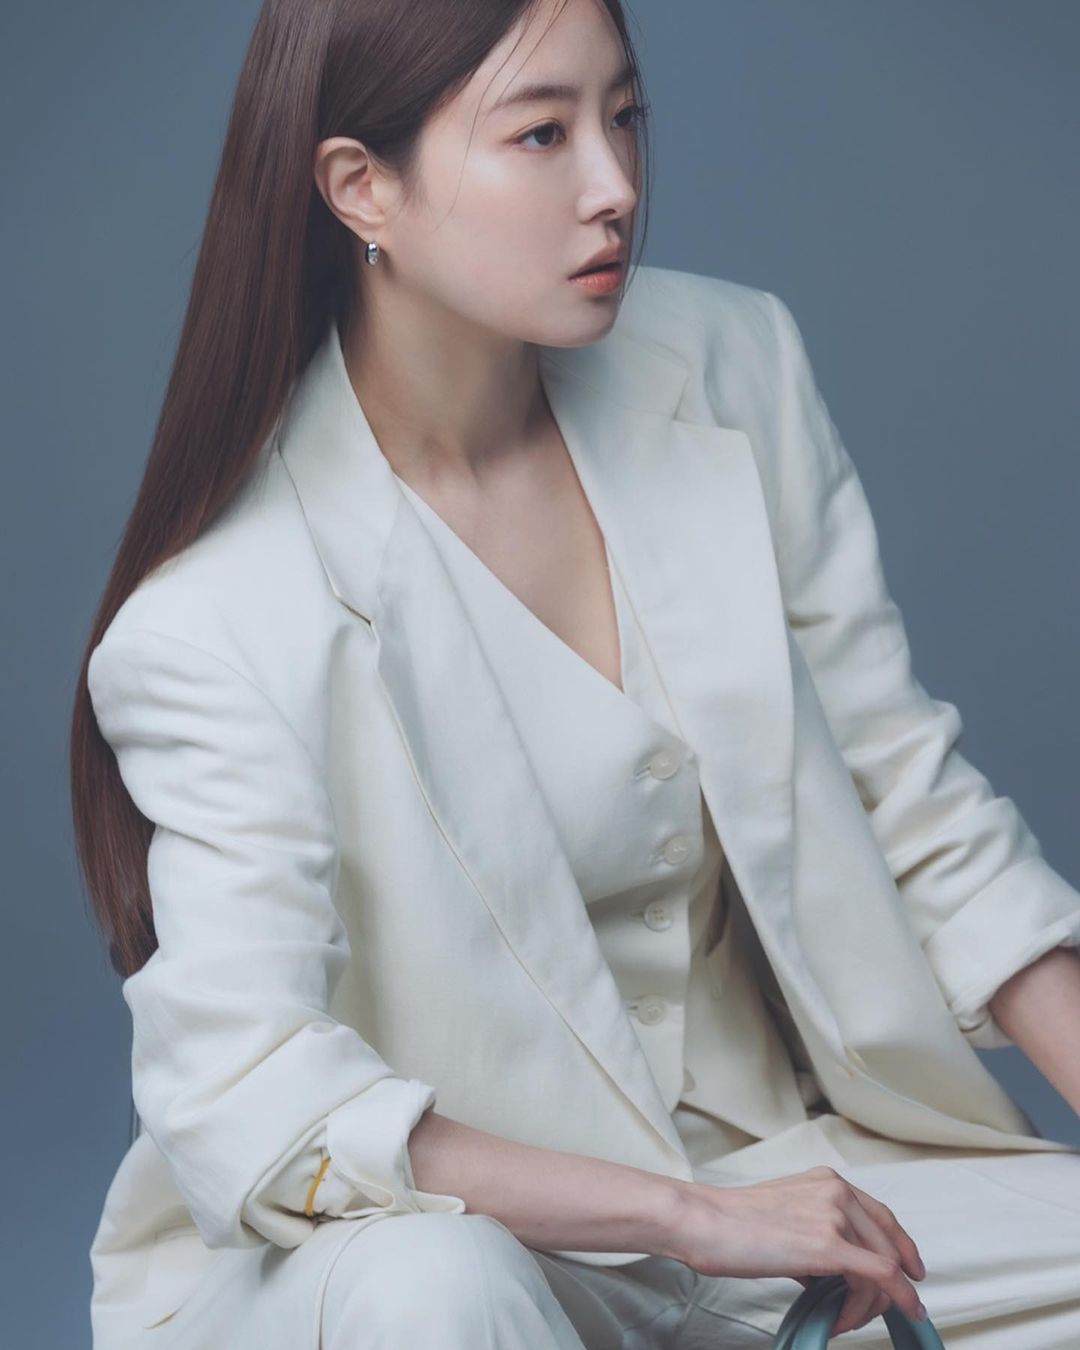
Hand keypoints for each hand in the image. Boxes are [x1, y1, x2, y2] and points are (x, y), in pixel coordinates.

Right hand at [662, 1165, 927, 1336]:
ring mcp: (835, 1216)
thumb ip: (817, 1233)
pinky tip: (879, 1318)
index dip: (901, 1247)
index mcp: (826, 1181)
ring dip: (870, 1303)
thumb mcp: (785, 1214)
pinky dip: (893, 1301)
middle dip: (890, 1285)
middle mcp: (837, 1191)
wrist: (707, 1222)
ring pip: (883, 1267)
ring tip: (843, 1319)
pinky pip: (881, 1277)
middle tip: (882, 1310)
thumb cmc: (732, 1223)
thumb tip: (834, 1275)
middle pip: (888, 1245)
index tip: (910, 1272)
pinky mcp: (830, 1246)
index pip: (880, 1216)